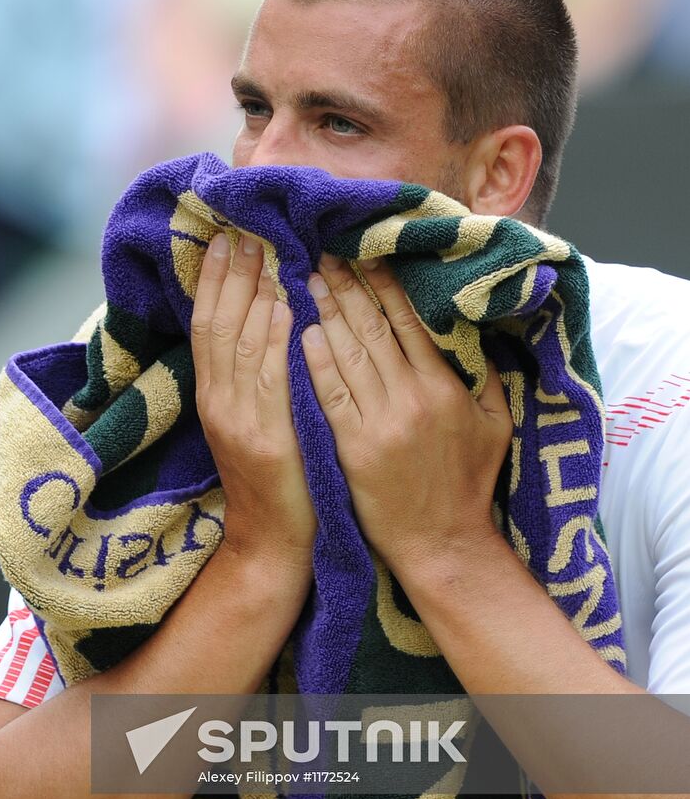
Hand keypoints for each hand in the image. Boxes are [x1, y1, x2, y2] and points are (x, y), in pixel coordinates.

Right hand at [191, 232, 316, 570]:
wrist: (272, 541)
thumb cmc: (274, 478)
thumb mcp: (254, 422)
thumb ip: (254, 376)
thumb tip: (270, 319)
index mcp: (215, 396)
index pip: (209, 325)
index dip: (214, 281)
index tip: (226, 239)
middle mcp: (219, 402)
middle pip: (218, 325)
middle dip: (229, 275)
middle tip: (243, 229)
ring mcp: (238, 420)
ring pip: (239, 344)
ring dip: (250, 294)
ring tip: (263, 251)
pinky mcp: (265, 439)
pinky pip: (268, 379)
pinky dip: (273, 340)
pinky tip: (285, 307)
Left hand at [301, 254, 512, 575]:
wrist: (442, 542)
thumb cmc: (469, 485)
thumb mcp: (496, 426)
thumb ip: (485, 376)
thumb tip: (469, 333)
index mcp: (445, 388)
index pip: (409, 323)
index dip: (384, 286)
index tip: (365, 257)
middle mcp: (411, 398)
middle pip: (374, 329)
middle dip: (349, 288)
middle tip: (327, 255)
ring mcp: (379, 422)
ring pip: (349, 354)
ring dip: (328, 314)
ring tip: (311, 281)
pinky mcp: (352, 446)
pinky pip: (330, 394)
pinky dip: (316, 361)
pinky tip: (303, 334)